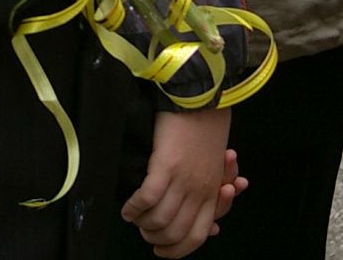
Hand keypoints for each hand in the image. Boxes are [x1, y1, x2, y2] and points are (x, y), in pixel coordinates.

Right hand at [121, 109, 245, 257]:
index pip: (197, 235)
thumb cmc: (207, 129)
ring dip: (143, 225)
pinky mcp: (166, 165)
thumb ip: (212, 196)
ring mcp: (183, 179)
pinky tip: (127, 208)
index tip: (163, 250)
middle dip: (156, 239)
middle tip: (145, 234)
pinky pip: (147, 197)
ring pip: (160, 219)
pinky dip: (134, 207)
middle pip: (176, 232)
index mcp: (213, 192)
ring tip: (134, 219)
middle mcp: (200, 190)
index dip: (178, 250)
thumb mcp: (215, 167)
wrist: (201, 98)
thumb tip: (213, 230)